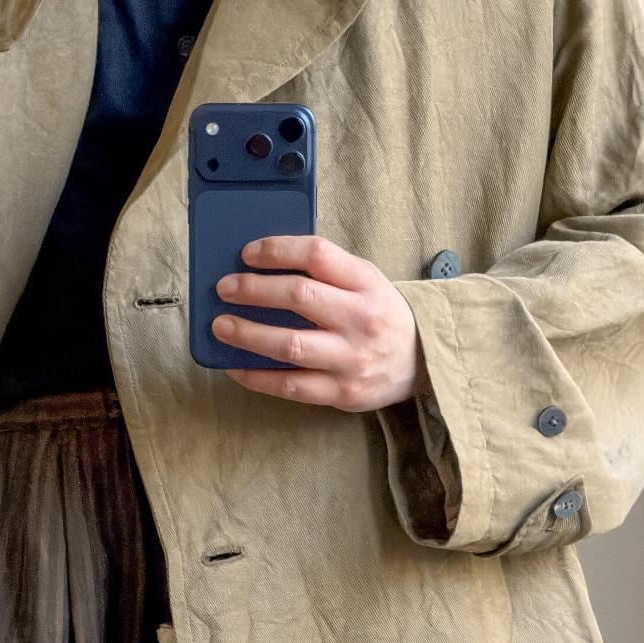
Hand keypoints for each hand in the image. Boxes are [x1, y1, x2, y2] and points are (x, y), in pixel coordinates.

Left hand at [211, 234, 423, 409]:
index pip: (317, 254)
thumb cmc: (380, 315)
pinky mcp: (342, 392)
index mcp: (366, 282)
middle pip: (299, 296)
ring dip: (248, 334)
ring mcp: (351, 358)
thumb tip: (263, 267)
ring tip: (221, 326)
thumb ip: (326, 272)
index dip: (277, 250)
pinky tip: (235, 367)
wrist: (422, 362)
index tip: (248, 253)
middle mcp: (360, 319)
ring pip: (290, 344)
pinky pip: (291, 385)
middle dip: (253, 290)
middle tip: (225, 288)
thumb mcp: (366, 281)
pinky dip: (257, 377)